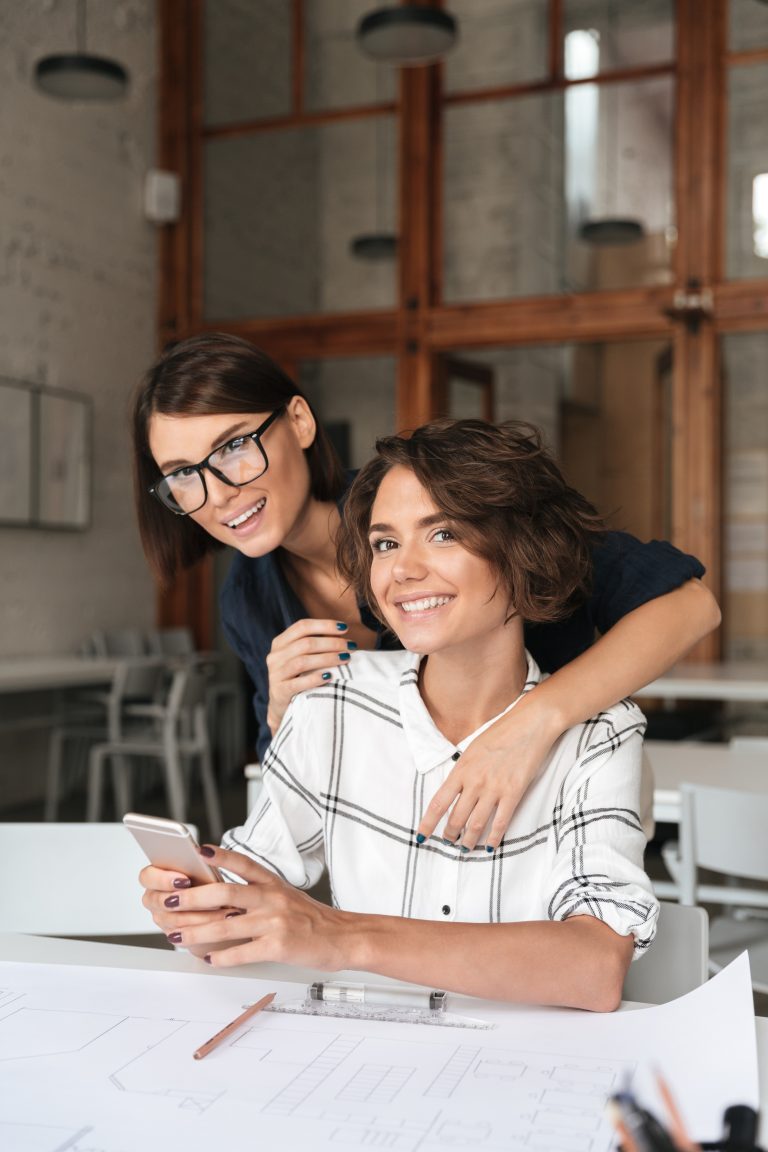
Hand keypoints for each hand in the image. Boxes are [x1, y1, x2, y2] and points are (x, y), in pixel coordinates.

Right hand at [139, 864, 233, 940]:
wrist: (218, 907)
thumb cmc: (207, 883)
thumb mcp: (204, 870)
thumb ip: (197, 865)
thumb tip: (205, 856)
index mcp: (156, 877)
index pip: (147, 876)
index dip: (163, 879)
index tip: (184, 880)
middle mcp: (156, 898)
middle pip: (156, 901)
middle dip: (181, 899)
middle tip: (203, 898)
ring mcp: (163, 918)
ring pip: (173, 920)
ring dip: (199, 915)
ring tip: (222, 909)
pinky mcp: (176, 935)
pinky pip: (184, 936)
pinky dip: (204, 929)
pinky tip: (220, 922)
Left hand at [141, 847, 353, 970]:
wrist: (343, 937)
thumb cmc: (312, 919)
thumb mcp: (287, 896)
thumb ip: (258, 894)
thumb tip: (221, 900)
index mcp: (274, 883)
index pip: (244, 863)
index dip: (221, 857)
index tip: (200, 851)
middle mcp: (273, 898)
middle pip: (225, 892)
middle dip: (192, 897)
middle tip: (169, 900)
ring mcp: (275, 922)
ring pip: (225, 925)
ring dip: (196, 931)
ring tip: (176, 934)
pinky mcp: (278, 946)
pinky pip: (242, 952)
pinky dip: (222, 957)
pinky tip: (209, 958)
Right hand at [266, 618, 355, 734]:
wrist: (282, 708)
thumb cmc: (298, 678)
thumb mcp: (302, 658)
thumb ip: (316, 645)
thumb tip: (345, 635)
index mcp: (280, 643)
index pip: (302, 626)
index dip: (324, 625)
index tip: (345, 628)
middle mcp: (275, 656)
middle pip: (305, 643)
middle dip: (332, 643)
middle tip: (350, 647)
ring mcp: (275, 674)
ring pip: (302, 661)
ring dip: (327, 658)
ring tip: (345, 658)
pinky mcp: (279, 692)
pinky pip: (298, 683)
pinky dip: (315, 678)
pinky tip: (330, 677)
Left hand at [418, 690, 558, 849]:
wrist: (530, 723)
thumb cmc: (501, 731)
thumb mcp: (474, 747)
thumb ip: (464, 768)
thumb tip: (456, 787)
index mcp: (461, 769)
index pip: (438, 802)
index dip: (428, 822)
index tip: (422, 836)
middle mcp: (474, 781)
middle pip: (455, 818)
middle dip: (449, 834)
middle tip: (448, 841)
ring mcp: (494, 788)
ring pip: (475, 824)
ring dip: (468, 840)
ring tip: (465, 848)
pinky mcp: (514, 792)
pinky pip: (500, 822)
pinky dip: (494, 837)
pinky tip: (490, 846)